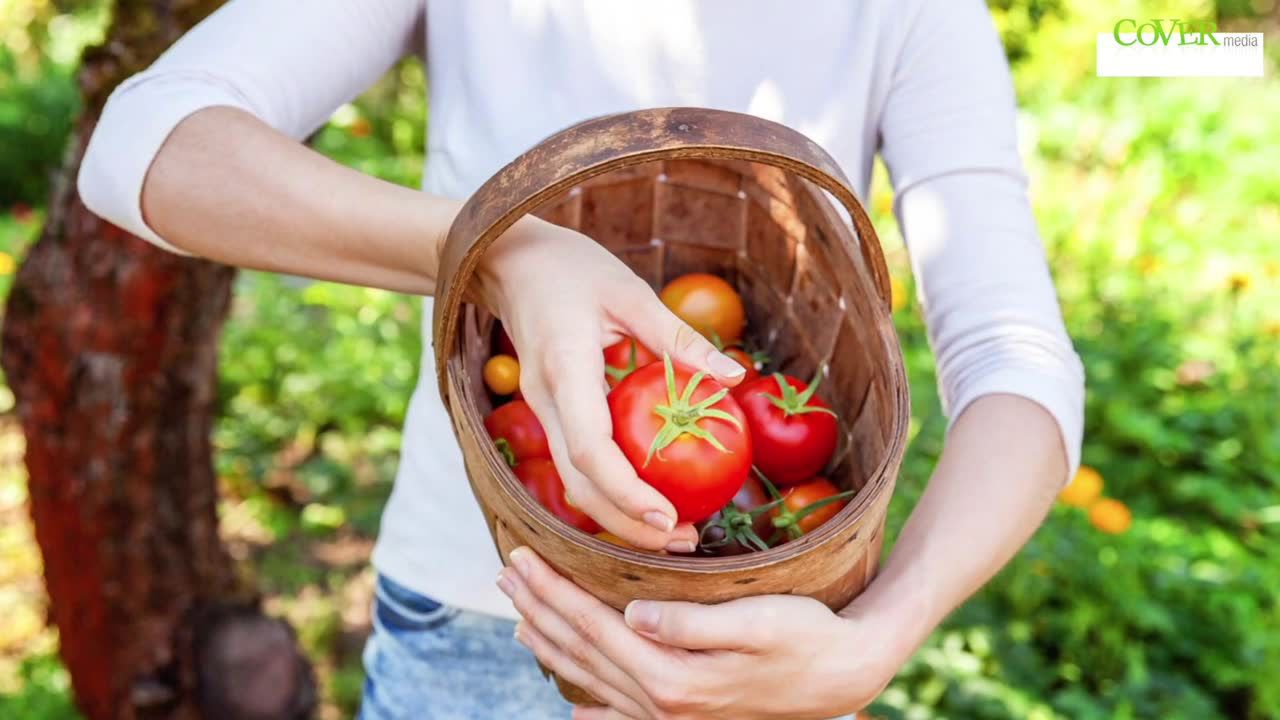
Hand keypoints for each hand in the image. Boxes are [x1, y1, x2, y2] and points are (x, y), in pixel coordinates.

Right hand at [473, 217, 746, 551]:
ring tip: (672, 534)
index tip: (668, 518)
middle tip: (682, 542)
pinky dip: (608, 492)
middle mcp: (545, 400)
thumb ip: (679, 337)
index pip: (589, 448)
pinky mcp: (549, 413)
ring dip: (617, 516)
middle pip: (578, 482)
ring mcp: (541, 410)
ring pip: (572, 483)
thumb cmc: (572, 268)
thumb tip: (735, 375)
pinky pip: (575, 465)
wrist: (508, 261)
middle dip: (626, 524)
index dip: (626, 492)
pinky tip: (647, 500)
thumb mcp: (630, 292)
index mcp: (564, 369)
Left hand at [497, 547, 897, 718]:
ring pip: (593, 679)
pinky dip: (591, 700)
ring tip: (520, 620)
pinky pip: (623, 711)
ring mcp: (671, 715)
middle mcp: (662, 702)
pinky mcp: (687, 714)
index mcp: (671, 676)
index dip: (552, 590)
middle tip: (505, 576)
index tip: (519, 558)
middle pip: (582, 651)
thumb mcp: (755, 622)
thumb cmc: (806, 636)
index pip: (593, 625)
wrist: (845, 677)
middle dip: (539, 611)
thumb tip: (632, 617)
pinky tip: (574, 705)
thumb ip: (689, 623)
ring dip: (553, 646)